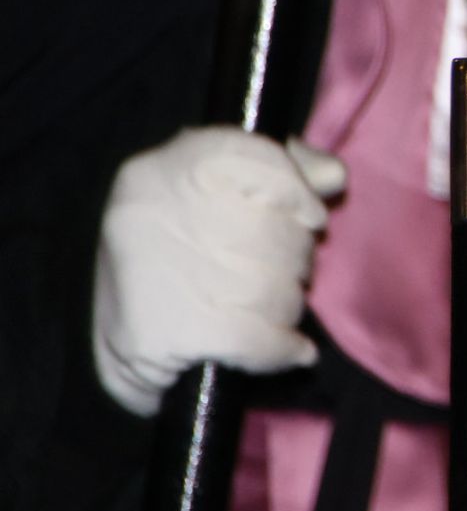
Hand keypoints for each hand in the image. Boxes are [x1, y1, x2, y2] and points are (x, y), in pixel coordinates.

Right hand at [92, 127, 346, 415]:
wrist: (90, 339)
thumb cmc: (167, 256)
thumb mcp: (210, 196)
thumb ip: (278, 172)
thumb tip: (332, 176)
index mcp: (168, 166)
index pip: (261, 159)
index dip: (297, 191)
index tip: (309, 216)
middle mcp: (160, 210)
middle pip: (277, 230)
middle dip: (293, 258)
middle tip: (277, 272)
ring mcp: (165, 271)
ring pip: (276, 286)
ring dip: (285, 304)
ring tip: (263, 308)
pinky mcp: (172, 332)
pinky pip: (262, 338)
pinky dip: (283, 348)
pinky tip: (292, 350)